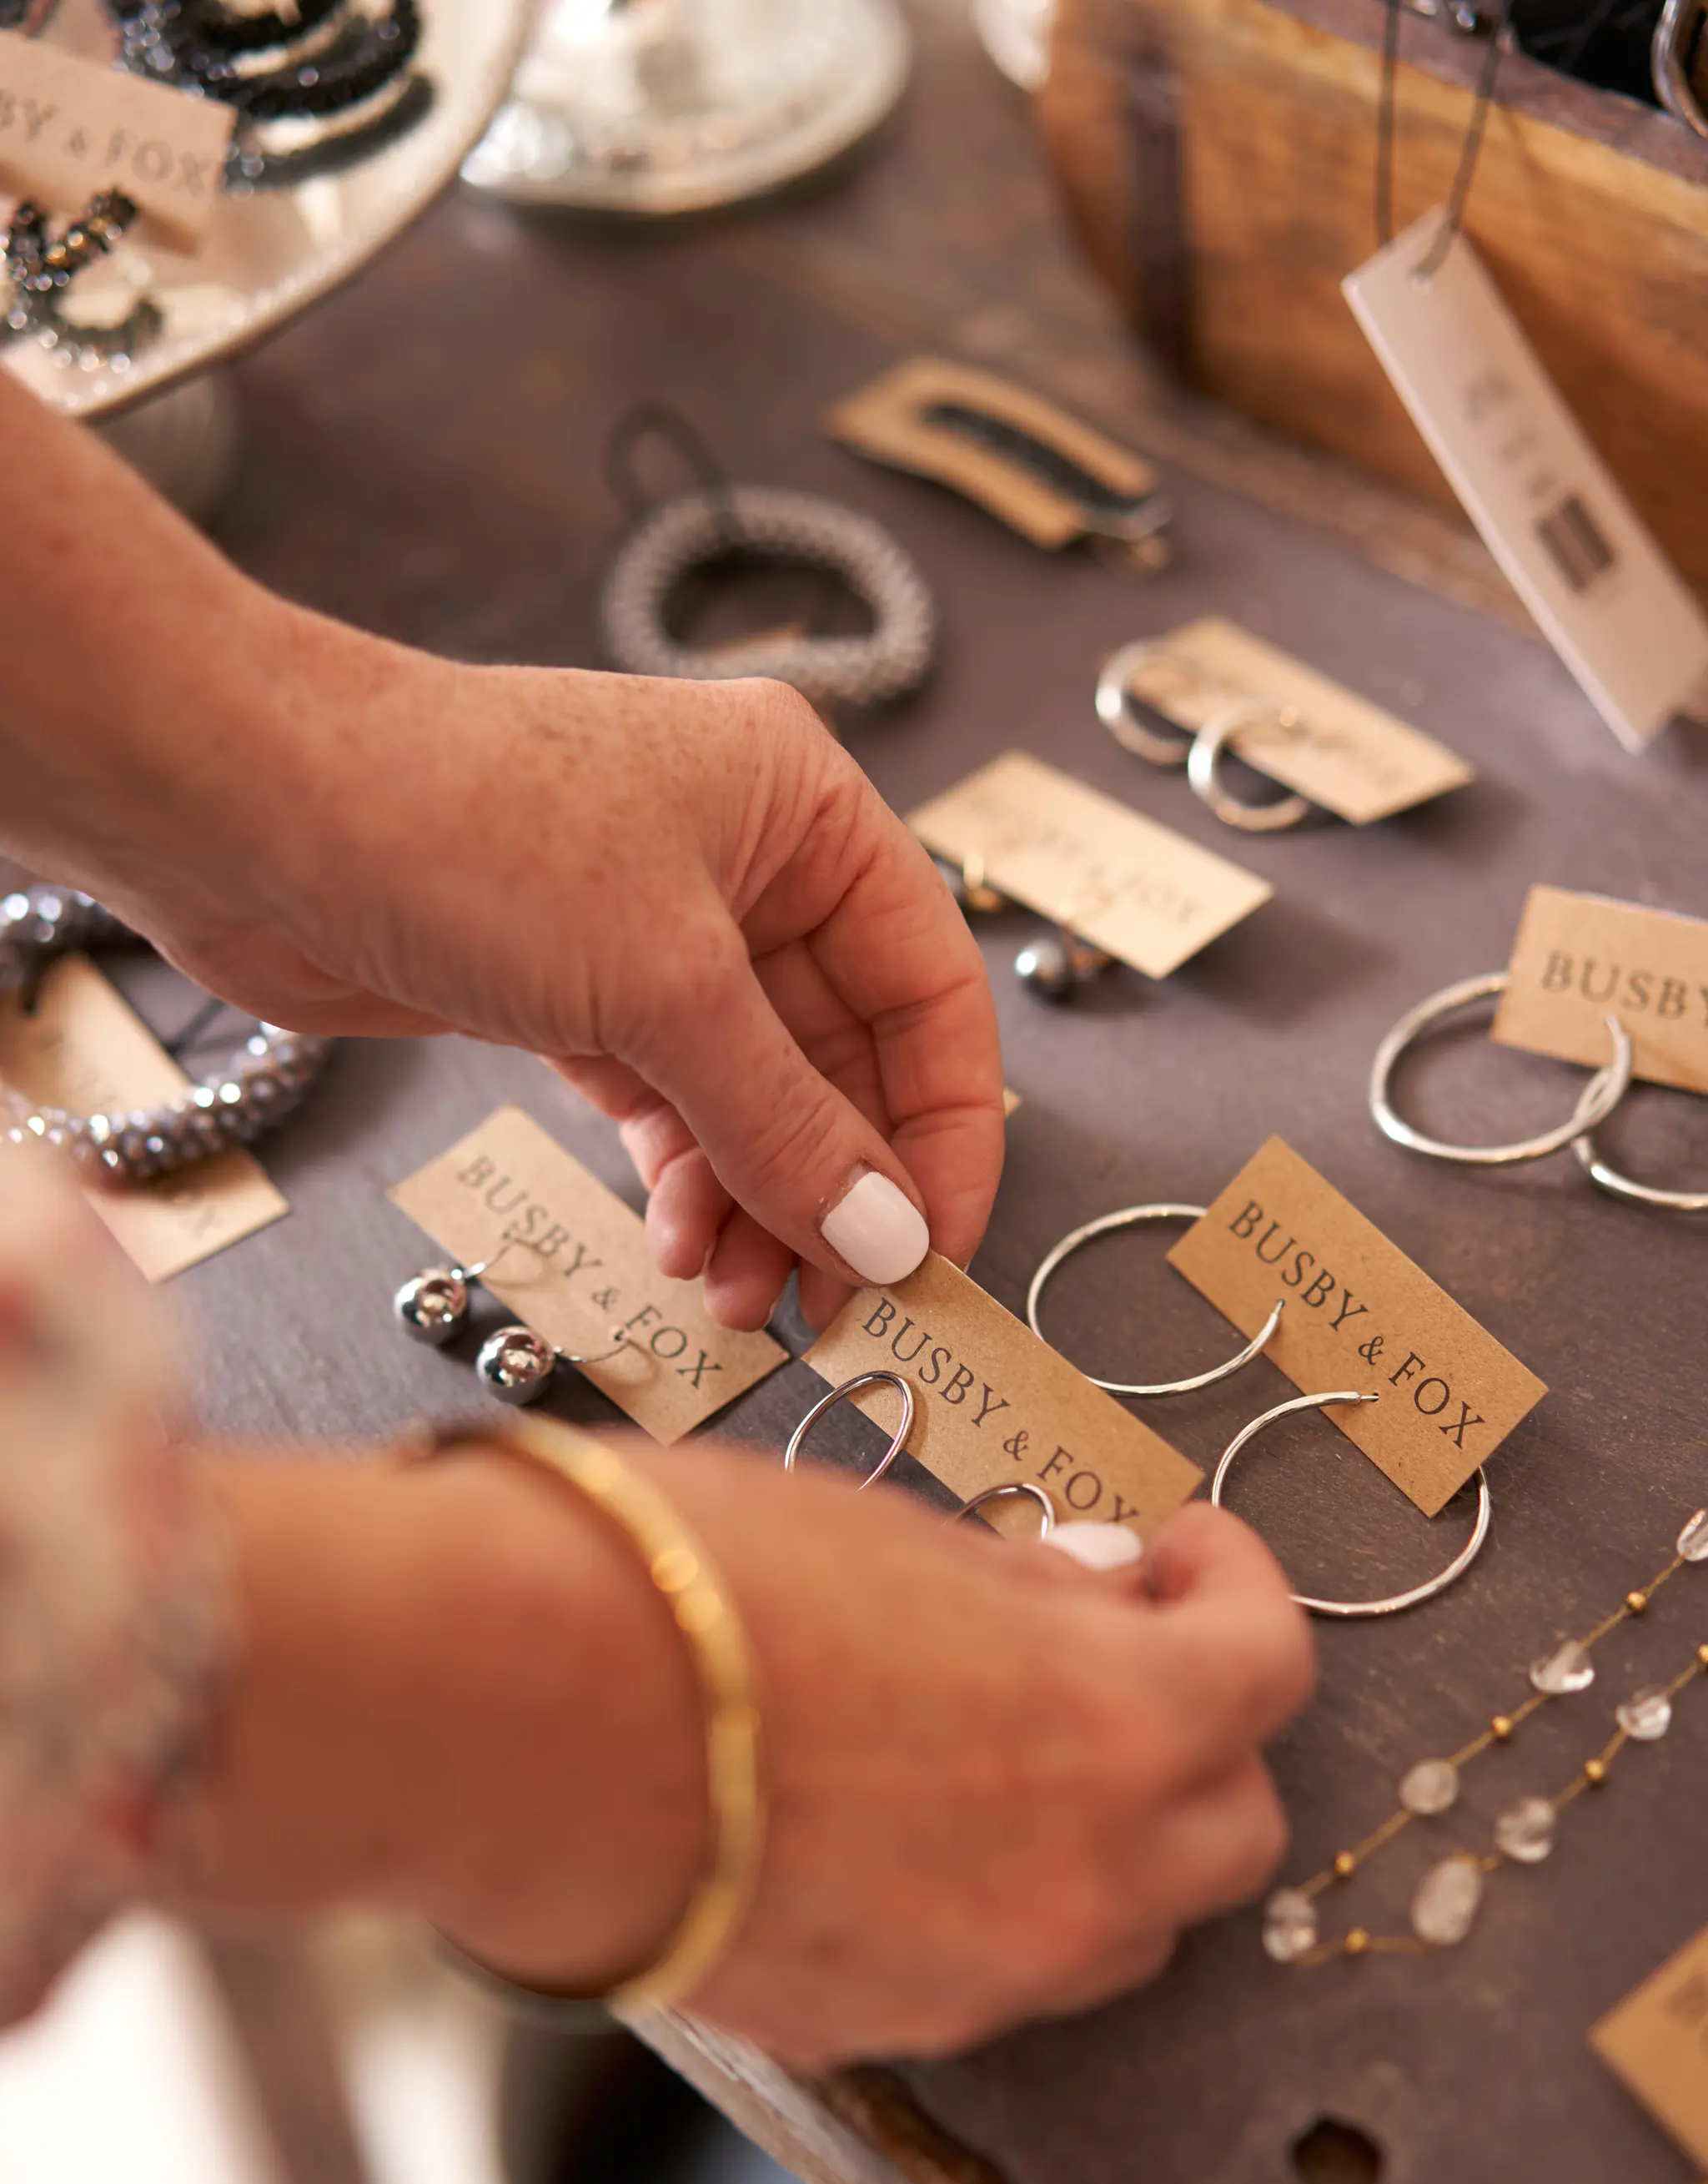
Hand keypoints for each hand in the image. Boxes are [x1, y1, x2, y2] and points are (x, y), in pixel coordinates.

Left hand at [0, 381, 1000, 1330]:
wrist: (244, 814)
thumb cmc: (465, 831)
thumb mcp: (663, 987)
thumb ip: (787, 1124)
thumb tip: (893, 1243)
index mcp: (804, 809)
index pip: (930, 987)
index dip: (946, 1129)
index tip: (933, 1253)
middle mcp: (746, 864)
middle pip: (844, 1058)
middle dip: (836, 1188)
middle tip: (833, 1309)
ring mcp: (656, 933)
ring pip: (753, 1098)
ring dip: (756, 1206)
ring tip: (732, 1300)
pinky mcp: (573, 994)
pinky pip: (669, 1108)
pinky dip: (682, 1183)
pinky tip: (675, 1250)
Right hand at [412, 1450, 1313, 2070]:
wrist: (500, 1718)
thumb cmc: (690, 1585)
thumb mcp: (894, 1537)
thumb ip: (1029, 1591)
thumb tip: (1095, 1598)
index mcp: (1117, 1724)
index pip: (1270, 1669)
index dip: (1243, 1590)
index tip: (1189, 1555)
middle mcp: (1081, 1877)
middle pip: (1231, 1829)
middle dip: (1197, 1733)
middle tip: (1117, 1647)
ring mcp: (982, 1979)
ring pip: (1124, 1923)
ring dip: (1107, 1832)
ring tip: (1002, 1737)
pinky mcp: (875, 2032)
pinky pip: (990, 1972)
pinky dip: (989, 1899)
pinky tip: (896, 1818)